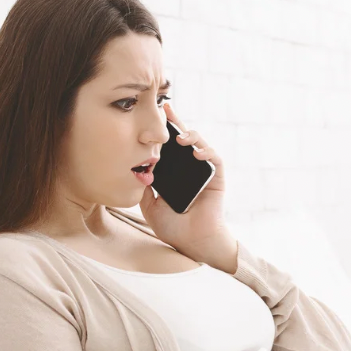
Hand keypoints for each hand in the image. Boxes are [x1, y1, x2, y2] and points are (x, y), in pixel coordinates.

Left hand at [138, 102, 232, 267]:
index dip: (162, 132)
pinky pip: (214, 159)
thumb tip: (133, 169)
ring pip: (200, 144)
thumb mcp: (149, 205)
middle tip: (166, 108)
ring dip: (191, 136)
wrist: (192, 242)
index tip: (152, 116)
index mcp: (175, 173)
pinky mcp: (216, 178)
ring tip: (180, 138)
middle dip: (176, 122)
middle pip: (184, 139)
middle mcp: (190, 169)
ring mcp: (204, 171)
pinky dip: (206, 151)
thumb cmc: (174, 227)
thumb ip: (143, 187)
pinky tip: (196, 152)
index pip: (168, 148)